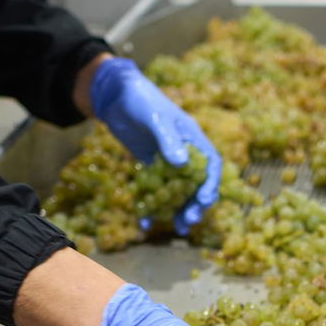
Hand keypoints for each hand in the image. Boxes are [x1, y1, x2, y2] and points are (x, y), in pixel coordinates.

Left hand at [90, 56, 222, 234]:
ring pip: (178, 191)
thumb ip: (168, 140)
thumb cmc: (140, 100)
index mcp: (193, 139)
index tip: (204, 201)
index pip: (210, 165)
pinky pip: (155, 190)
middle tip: (189, 221)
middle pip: (196, 183)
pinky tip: (145, 221)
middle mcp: (184, 152)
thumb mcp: (156, 118)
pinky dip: (152, 205)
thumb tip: (182, 165)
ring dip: (179, 210)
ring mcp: (167, 161)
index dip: (210, 184)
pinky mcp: (150, 167)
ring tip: (178, 229)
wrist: (115, 96)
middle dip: (196, 204)